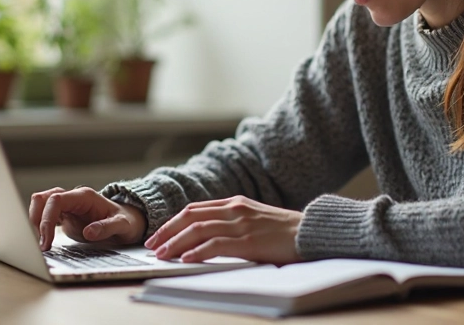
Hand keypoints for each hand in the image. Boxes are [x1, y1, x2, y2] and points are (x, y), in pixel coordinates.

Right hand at [28, 186, 146, 250]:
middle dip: (36, 220)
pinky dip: (40, 226)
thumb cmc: (126, 221)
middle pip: (42, 199)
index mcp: (84, 197)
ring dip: (35, 222)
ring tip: (42, 244)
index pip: (56, 200)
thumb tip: (89, 232)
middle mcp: (73, 198)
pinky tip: (44, 242)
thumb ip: (107, 227)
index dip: (47, 219)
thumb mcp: (123, 225)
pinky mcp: (64, 215)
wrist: (128, 222)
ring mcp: (67, 205)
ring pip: (40, 204)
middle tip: (42, 244)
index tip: (47, 240)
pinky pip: (44, 214)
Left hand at [144, 195, 302, 264]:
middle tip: (152, 245)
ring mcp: (241, 224)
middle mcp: (235, 210)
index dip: (173, 222)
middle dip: (167, 231)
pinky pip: (216, 245)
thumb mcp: (255, 219)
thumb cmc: (285, 231)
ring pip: (198, 230)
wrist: (311, 232)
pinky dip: (197, 251)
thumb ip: (233, 223)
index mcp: (235, 203)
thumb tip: (207, 238)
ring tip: (162, 255)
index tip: (159, 234)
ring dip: (176, 243)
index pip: (195, 209)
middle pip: (190, 217)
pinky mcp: (249, 241)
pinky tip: (186, 259)